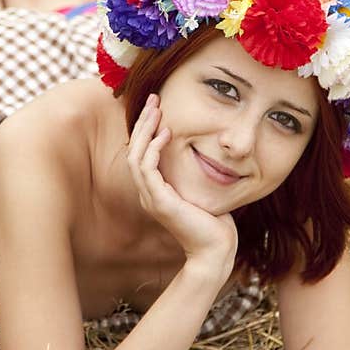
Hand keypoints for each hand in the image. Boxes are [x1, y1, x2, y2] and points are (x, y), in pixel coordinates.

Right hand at [128, 94, 237, 273]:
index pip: (141, 154)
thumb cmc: (214, 223)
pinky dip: (153, 148)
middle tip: (154, 99)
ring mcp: (151, 198)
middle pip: (133, 150)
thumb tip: (206, 155)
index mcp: (154, 191)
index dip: (146, 130)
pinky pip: (147, 168)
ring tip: (157, 110)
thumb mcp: (201, 191)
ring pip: (136, 156)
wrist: (216, 250)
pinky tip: (166, 133)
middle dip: (142, 123)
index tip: (158, 108)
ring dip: (145, 130)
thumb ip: (195, 175)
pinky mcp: (160, 201)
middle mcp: (147, 194)